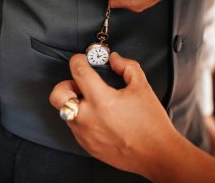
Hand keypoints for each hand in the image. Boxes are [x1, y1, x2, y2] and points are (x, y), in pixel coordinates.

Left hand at [49, 52, 178, 177]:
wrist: (157, 155)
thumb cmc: (151, 124)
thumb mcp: (142, 87)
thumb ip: (126, 66)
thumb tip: (114, 59)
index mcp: (102, 100)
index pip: (78, 71)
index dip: (78, 60)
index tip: (82, 60)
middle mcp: (88, 118)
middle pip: (57, 95)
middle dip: (65, 84)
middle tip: (80, 84)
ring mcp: (85, 134)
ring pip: (64, 111)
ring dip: (75, 102)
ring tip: (93, 101)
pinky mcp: (87, 145)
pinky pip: (75, 127)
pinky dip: (82, 118)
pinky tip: (98, 117)